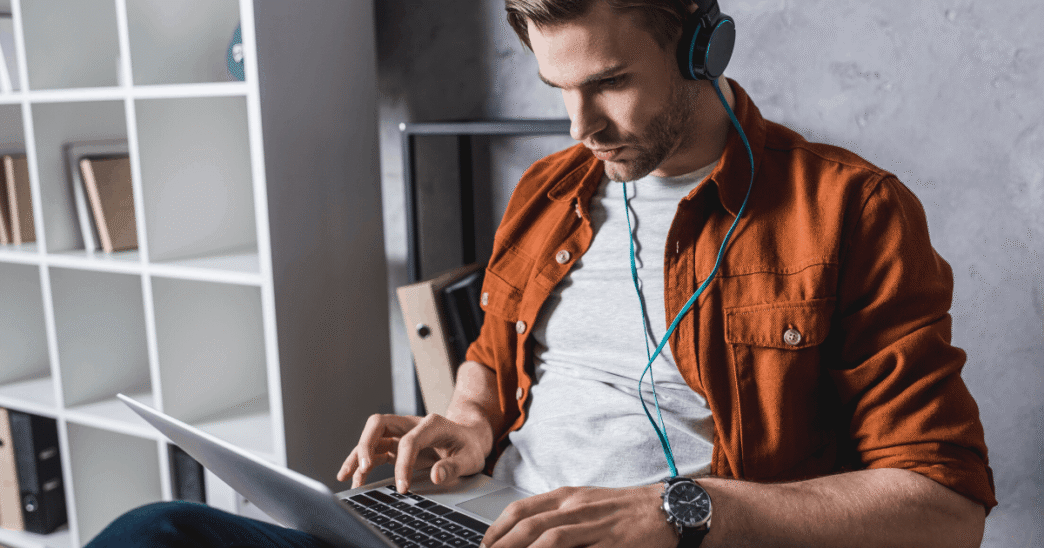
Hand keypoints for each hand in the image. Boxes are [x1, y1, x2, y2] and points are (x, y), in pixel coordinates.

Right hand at [336, 413, 489, 492]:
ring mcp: (401, 433)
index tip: (403, 487)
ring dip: (357, 455)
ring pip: (372, 437)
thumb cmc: (469, 447)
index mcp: (431, 423)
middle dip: (367, 444)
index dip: (402, 464)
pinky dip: (362, 463)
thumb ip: (454, 466)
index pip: (408, 440)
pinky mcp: (396, 445)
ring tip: (346, 476)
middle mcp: (412, 424)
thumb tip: (436, 475)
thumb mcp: (470, 458)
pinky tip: (354, 478)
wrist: (469, 439)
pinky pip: (375, 451)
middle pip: (379, 424)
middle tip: (364, 468)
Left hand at [481, 483, 677, 547]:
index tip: (485, 543)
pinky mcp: (611, 543)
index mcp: (568, 496)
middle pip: (529, 525)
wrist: (668, 509)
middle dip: (502, 544)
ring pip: (549, 539)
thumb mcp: (589, 504)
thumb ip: (561, 516)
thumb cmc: (627, 510)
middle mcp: (577, 508)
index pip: (522, 509)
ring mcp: (594, 525)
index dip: (498, 527)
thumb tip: (530, 534)